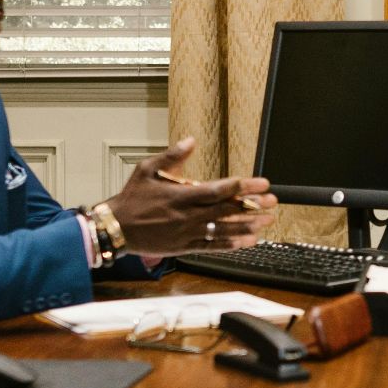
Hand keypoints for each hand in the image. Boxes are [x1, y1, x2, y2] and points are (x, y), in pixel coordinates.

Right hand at [103, 137, 276, 255]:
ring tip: (267, 221)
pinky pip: (213, 247)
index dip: (244, 186)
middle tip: (272, 201)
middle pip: (228, 210)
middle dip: (253, 205)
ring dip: (248, 226)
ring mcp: (188, 233)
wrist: (115, 229)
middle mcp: (188, 215)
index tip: (261, 183)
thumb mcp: (147, 169)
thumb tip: (191, 140)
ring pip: (225, 230)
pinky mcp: (185, 247)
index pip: (220, 190)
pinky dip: (232, 245)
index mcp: (181, 195)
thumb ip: (172, 156)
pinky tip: (248, 241)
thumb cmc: (131, 198)